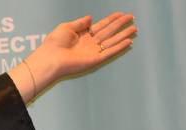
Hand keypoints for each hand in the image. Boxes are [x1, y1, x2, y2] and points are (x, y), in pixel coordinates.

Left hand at [10, 12, 136, 101]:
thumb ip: (80, 22)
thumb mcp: (67, 27)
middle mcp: (89, 43)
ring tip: (135, 28)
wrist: (51, 58)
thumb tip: (91, 17)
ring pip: (112, 41)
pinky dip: (119, 47)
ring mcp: (93, 51)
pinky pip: (110, 52)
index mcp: (82, 34)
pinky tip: (128, 42)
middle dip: (120, 24)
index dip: (111, 19)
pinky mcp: (95, 60)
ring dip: (123, 35)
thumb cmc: (55, 43)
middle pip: (109, 31)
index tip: (120, 13)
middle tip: (131, 17)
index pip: (100, 25)